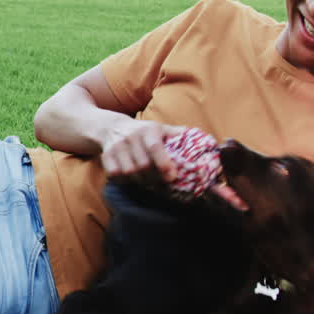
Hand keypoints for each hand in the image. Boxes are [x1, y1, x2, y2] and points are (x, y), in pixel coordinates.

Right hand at [99, 121, 247, 208]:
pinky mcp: (105, 156)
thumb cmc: (143, 131)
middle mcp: (131, 137)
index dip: (164, 164)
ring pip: (130, 173)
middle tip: (163, 186)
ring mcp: (117, 147)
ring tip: (149, 185)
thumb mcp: (161, 129)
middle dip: (155, 179)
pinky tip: (132, 181)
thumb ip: (180, 135)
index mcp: (148, 130)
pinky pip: (116, 175)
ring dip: (141, 182)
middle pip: (143, 165)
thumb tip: (208, 141)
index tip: (172, 177)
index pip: (156, 148)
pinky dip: (125, 182)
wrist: (109, 127)